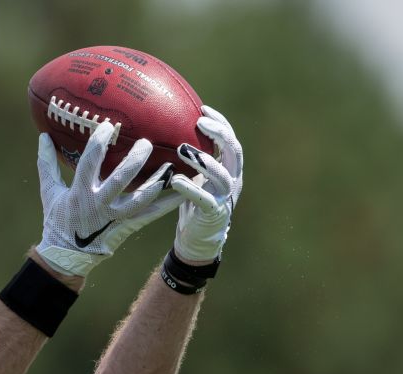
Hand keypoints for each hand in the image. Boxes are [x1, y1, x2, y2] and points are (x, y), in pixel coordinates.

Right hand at [36, 123, 181, 276]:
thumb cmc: (58, 220)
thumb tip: (43, 136)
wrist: (68, 256)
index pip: (89, 162)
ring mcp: (115, 217)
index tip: (109, 125)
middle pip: (120, 179)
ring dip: (157, 182)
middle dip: (135, 160)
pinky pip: (150, 215)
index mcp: (79, 192)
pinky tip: (183, 192)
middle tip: (146, 143)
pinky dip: (167, 204)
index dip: (99, 142)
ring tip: (170, 166)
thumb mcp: (49, 192)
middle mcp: (99, 204)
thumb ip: (47, 164)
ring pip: (140, 199)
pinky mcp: (127, 227)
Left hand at [170, 106, 243, 262]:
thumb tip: (168, 131)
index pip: (230, 140)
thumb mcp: (195, 175)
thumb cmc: (194, 201)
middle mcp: (232, 179)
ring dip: (204, 160)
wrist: (199, 237)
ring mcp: (225, 197)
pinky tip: (176, 180)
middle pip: (234, 151)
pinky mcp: (214, 213)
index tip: (203, 108)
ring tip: (182, 150)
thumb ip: (191, 157)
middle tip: (199, 123)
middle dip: (219, 134)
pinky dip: (190, 189)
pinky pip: (204, 199)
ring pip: (222, 175)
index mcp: (229, 168)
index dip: (220, 122)